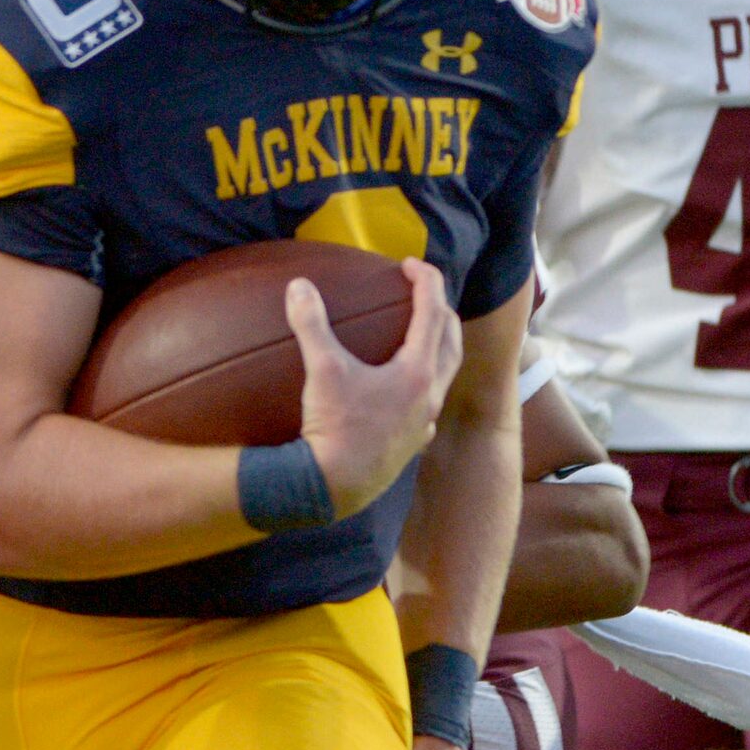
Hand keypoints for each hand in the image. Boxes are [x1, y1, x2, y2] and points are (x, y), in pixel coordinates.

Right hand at [288, 258, 462, 516]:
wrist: (335, 486)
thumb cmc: (334, 427)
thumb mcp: (322, 370)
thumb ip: (311, 324)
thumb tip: (298, 286)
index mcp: (417, 371)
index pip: (433, 312)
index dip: (425, 281)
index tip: (408, 264)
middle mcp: (430, 395)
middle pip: (451, 341)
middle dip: (441, 310)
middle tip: (423, 292)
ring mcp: (425, 421)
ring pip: (445, 374)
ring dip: (438, 346)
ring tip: (420, 334)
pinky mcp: (413, 442)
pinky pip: (429, 404)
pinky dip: (423, 383)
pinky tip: (404, 387)